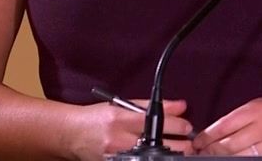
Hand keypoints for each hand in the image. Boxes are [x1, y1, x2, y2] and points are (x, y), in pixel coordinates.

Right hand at [70, 98, 193, 160]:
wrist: (72, 134)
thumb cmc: (97, 118)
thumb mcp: (121, 106)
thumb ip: (149, 106)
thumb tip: (180, 105)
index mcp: (121, 120)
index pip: (156, 122)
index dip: (177, 124)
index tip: (187, 125)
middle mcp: (119, 140)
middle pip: (159, 145)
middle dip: (181, 145)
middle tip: (189, 142)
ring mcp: (117, 157)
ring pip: (154, 158)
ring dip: (170, 155)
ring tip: (178, 150)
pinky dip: (154, 159)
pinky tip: (158, 156)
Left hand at [191, 97, 261, 156]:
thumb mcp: (252, 109)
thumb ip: (233, 121)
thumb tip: (206, 137)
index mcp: (257, 110)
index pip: (225, 126)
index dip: (207, 137)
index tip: (197, 142)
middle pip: (230, 146)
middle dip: (211, 151)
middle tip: (201, 152)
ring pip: (239, 158)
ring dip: (221, 158)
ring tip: (212, 157)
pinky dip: (237, 160)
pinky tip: (229, 159)